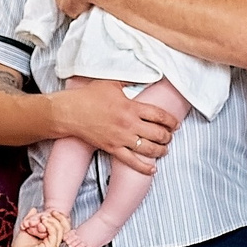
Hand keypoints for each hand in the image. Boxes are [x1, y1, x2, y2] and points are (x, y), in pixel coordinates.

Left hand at [10, 208, 69, 246]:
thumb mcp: (26, 228)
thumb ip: (30, 218)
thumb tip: (34, 209)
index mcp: (50, 238)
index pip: (62, 226)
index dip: (59, 217)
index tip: (51, 211)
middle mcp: (54, 242)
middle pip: (64, 227)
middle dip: (57, 217)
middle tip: (49, 213)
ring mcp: (53, 245)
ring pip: (60, 229)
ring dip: (51, 221)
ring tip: (42, 218)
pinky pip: (55, 233)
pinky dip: (50, 225)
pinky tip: (42, 222)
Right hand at [54, 83, 178, 176]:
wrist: (70, 112)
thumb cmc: (89, 96)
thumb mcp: (112, 83)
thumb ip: (130, 81)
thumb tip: (143, 76)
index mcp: (131, 107)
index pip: (159, 116)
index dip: (171, 121)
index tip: (176, 124)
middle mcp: (129, 124)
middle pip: (157, 134)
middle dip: (168, 137)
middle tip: (170, 137)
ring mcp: (121, 138)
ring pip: (148, 149)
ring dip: (160, 151)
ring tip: (164, 150)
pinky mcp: (112, 148)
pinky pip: (131, 161)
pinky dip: (143, 167)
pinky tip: (152, 170)